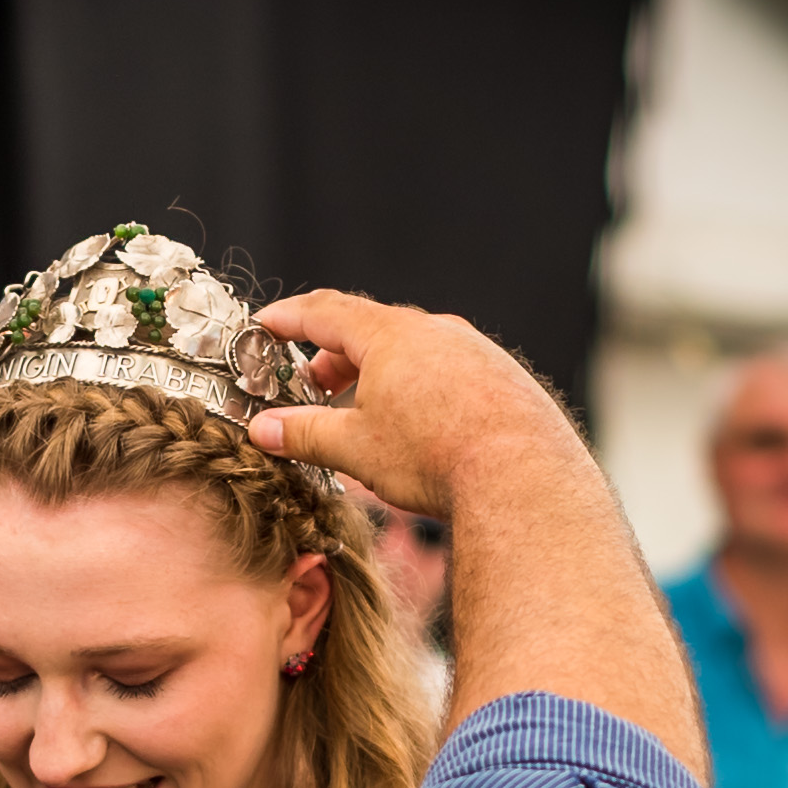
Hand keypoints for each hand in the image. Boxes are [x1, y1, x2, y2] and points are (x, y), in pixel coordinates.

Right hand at [248, 290, 581, 516]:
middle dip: (334, 355)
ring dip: (377, 372)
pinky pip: (447, 369)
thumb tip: (265, 430)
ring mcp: (473, 351)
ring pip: (412, 350)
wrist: (522, 476)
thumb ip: (304, 433)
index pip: (325, 311)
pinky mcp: (501, 377)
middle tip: (313, 383)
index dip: (289, 318)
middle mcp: (435, 331)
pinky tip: (416, 424)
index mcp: (389, 336)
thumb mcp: (354, 447)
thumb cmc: (436, 455)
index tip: (268, 324)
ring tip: (363, 408)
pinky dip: (417, 386)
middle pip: (369, 328)